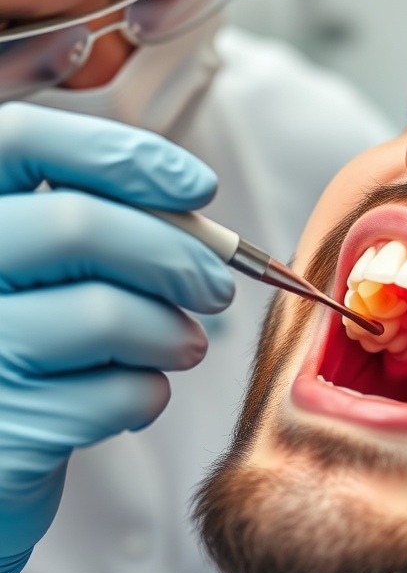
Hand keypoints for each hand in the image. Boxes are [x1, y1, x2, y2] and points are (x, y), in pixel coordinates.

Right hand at [0, 103, 234, 572]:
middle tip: (218, 286)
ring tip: (182, 346)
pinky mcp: (5, 431)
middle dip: (177, 256)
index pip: (24, 140)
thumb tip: (193, 193)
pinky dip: (149, 394)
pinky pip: (114, 395)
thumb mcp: (50, 273)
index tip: (200, 186)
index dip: (124, 155)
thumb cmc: (37, 350)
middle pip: (76, 227)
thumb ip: (100, 222)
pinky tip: (133, 399)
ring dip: (173, 333)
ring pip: (103, 314)